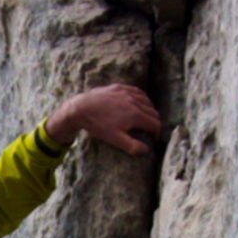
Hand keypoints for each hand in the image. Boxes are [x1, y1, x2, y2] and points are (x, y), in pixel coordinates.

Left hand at [45, 83, 161, 154]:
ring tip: (146, 118)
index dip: (157, 133)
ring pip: (147, 100)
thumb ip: (132, 146)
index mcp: (136, 115)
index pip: (155, 124)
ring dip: (149, 110)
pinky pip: (137, 91)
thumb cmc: (98, 126)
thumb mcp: (115, 139)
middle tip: (151, 130)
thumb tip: (147, 149)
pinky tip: (138, 103)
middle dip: (154, 122)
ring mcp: (127, 92)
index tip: (153, 139)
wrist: (81, 109)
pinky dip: (141, 98)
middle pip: (153, 112)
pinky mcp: (119, 87)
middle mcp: (135, 101)